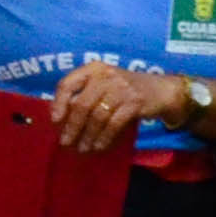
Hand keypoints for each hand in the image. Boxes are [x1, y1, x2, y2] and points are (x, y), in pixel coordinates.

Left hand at [47, 63, 168, 154]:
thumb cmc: (123, 88)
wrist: (160, 90)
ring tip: (83, 147)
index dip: (59, 103)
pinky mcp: (135, 103)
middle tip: (66, 142)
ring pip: (98, 116)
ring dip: (88, 135)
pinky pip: (114, 124)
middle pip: (82, 104)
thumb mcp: (103, 83)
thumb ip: (84, 94)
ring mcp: (122, 88)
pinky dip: (104, 137)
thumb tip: (60, 118)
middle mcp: (106, 75)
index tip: (54, 120)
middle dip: (72, 126)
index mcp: (93, 69)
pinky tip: (99, 146)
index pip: (68, 83)